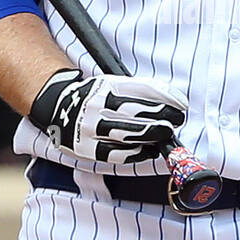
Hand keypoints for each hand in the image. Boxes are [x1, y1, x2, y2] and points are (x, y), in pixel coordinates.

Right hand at [30, 69, 186, 165]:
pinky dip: (137, 154)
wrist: (59, 108)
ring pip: (128, 136)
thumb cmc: (96, 97)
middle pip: (136, 114)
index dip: (166, 98)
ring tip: (164, 136)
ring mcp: (91, 129)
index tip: (181, 105)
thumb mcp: (113, 84)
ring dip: (152, 137)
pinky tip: (148, 150)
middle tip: (176, 121)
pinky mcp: (87, 149)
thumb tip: (176, 100)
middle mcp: (97, 107)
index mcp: (105, 87)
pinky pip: (117, 155)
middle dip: (162, 119)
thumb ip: (141, 91)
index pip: (142, 90)